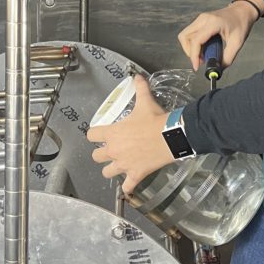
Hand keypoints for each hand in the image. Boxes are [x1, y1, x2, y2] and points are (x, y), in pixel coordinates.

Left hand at [87, 75, 173, 193]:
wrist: (171, 136)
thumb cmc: (155, 119)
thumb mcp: (145, 101)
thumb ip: (139, 88)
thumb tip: (137, 76)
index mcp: (112, 133)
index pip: (91, 135)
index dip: (94, 134)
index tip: (100, 133)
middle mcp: (114, 150)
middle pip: (96, 156)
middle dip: (102, 153)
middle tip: (111, 149)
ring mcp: (124, 165)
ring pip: (106, 173)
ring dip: (111, 169)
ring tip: (119, 165)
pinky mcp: (136, 175)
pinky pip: (126, 187)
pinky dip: (128, 187)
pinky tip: (130, 184)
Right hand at [178, 0, 261, 70]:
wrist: (242, 11)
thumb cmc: (241, 24)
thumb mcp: (237, 43)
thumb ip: (227, 58)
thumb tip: (217, 70)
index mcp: (213, 23)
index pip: (196, 40)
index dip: (194, 55)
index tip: (197, 67)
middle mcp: (203, 19)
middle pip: (185, 37)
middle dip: (190, 52)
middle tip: (200, 60)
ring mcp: (200, 18)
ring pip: (186, 35)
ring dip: (190, 48)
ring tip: (203, 55)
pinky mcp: (200, 20)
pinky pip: (190, 33)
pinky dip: (194, 43)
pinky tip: (204, 48)